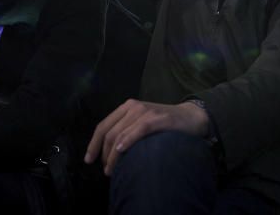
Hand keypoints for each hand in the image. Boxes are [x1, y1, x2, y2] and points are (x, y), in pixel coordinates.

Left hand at [84, 99, 208, 175]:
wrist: (191, 117)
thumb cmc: (164, 124)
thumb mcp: (141, 123)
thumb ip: (126, 131)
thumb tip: (108, 151)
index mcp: (127, 107)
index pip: (103, 126)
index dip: (93, 144)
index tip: (88, 160)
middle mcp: (133, 107)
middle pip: (109, 132)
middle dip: (103, 154)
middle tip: (106, 171)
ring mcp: (145, 111)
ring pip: (120, 134)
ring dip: (112, 155)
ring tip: (112, 170)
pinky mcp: (157, 118)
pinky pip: (138, 129)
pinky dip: (127, 140)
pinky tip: (121, 150)